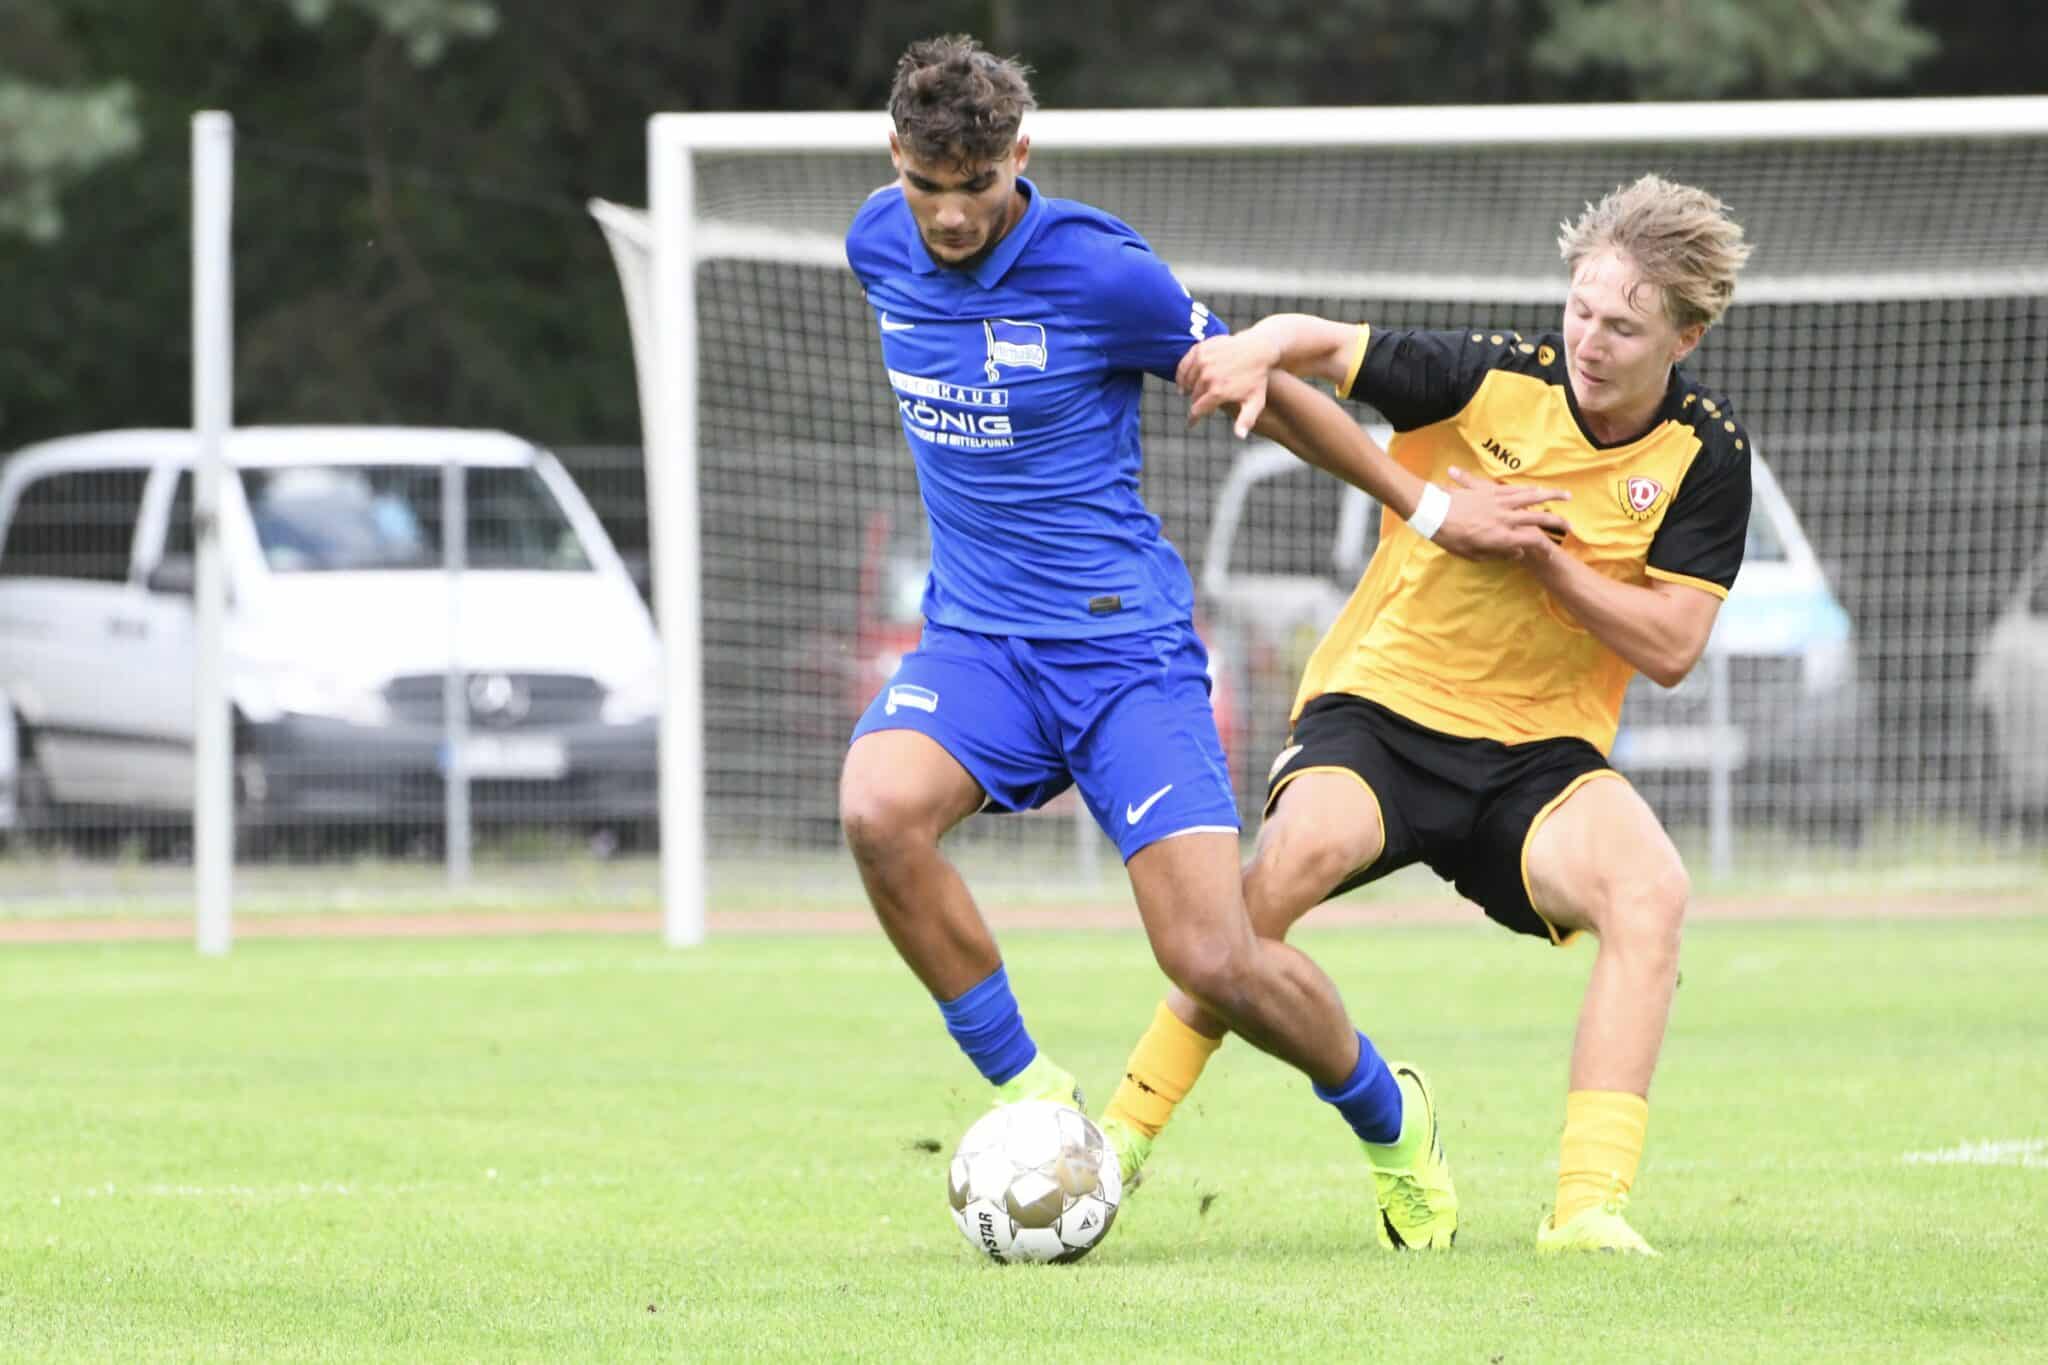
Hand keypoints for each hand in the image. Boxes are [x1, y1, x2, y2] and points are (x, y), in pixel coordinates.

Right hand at [1177, 333, 1281, 438]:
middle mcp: (1208, 376)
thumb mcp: (1255, 402)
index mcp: (1218, 392)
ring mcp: (1202, 362)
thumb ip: (1246, 420)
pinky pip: (1184, 365)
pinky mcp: (1199, 349)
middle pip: (1193, 396)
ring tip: (1188, 393)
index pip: (1197, 410)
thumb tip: (1239, 436)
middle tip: (1198, 405)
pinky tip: (1183, 380)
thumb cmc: (1257, 378)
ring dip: (1187, 388)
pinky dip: (1181, 374)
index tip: (1191, 424)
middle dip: (1195, 402)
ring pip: (1187, 381)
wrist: (1258, 349)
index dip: (1193, 419)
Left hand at [1438, 466, 1572, 561]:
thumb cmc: (1449, 538)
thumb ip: (1498, 554)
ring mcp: (1500, 502)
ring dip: (1550, 496)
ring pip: (1531, 497)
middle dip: (1558, 521)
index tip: (1550, 554)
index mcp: (1501, 536)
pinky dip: (1529, 490)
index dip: (1544, 549)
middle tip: (1571, 526)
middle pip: (1539, 516)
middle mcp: (1505, 517)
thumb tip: (1517, 552)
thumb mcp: (1473, 555)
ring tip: (1566, 495)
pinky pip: (1515, 489)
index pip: (1532, 542)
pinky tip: (1537, 489)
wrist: (1431, 511)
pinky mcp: (1492, 491)